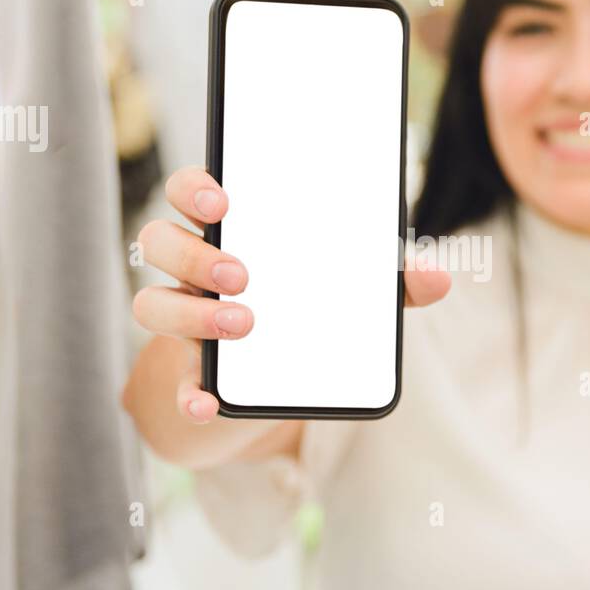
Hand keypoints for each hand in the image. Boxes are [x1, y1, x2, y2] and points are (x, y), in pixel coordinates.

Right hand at [131, 166, 450, 421]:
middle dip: (194, 255)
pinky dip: (188, 394)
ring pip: (152, 304)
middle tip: (242, 274)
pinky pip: (176, 383)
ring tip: (243, 323)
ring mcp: (187, 321)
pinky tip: (208, 402)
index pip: (188, 191)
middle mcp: (194, 270)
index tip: (222, 199)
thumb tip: (437, 277)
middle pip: (159, 242)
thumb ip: (390, 279)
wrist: (282, 378)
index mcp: (230, 233)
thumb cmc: (312, 308)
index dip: (193, 187)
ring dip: (189, 314)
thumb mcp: (352, 291)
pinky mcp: (194, 373)